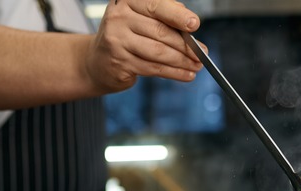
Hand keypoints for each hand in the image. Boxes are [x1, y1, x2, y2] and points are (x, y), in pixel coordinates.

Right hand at [86, 0, 204, 92]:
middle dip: (186, 45)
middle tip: (202, 53)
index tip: (194, 24)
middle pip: (160, 32)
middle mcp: (118, 18)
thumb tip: (191, 24)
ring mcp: (117, 41)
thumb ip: (163, 17)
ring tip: (197, 66)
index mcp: (127, 1)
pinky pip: (153, 68)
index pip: (157, 6)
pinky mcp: (120, 62)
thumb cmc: (126, 36)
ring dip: (182, 61)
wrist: (97, 61)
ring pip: (159, 52)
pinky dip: (174, 73)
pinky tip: (186, 74)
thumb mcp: (141, 19)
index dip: (178, 16)